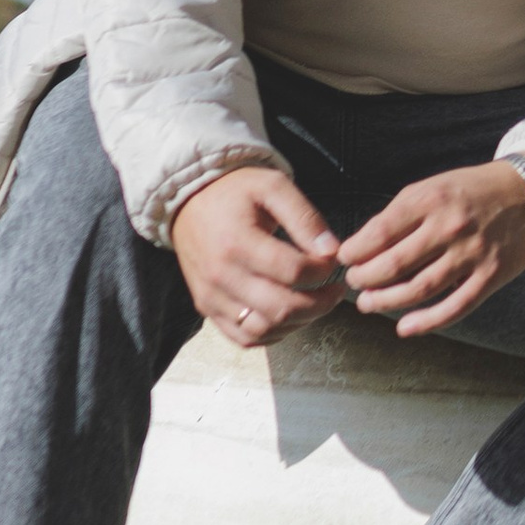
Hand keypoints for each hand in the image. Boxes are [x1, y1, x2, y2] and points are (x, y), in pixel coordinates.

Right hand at [172, 164, 347, 347]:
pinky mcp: (207, 310)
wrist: (188, 202)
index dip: (323, 271)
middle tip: (336, 290)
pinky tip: (290, 315)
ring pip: (265, 328)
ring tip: (316, 302)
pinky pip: (245, 338)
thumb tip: (332, 251)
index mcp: (237, 242)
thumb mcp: (272, 187)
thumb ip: (305, 217)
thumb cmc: (235, 192)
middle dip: (320, 303)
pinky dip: (274, 333)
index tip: (333, 261)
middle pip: (281, 308)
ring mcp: (211, 297)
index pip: (293, 271)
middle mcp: (221, 275)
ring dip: (300, 321)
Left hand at [338, 158, 524, 339]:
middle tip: (354, 284)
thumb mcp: (432, 188)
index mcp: (431, 200)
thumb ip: (398, 214)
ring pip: (420, 289)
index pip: (380, 234)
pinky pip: (455, 306)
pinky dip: (427, 322)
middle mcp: (451, 227)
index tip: (345, 260)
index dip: (355, 253)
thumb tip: (361, 246)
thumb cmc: (470, 191)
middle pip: (395, 265)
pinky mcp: (491, 276)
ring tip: (369, 304)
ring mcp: (473, 254)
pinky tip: (405, 327)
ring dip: (387, 302)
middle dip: (365, 280)